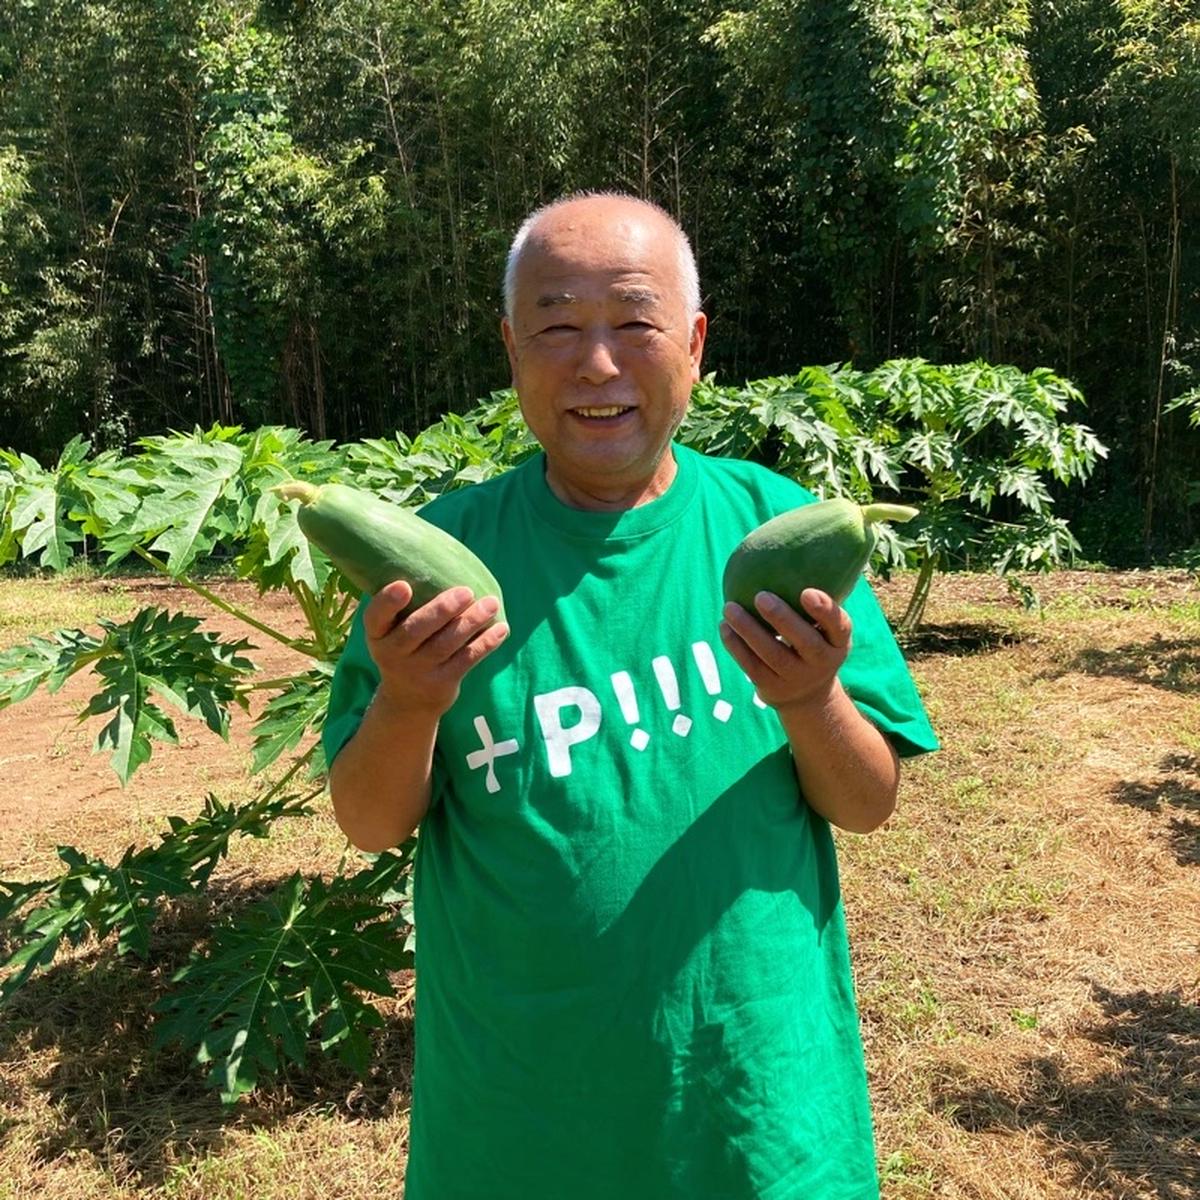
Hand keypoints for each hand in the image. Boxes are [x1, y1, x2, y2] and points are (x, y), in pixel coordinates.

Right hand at [364, 581, 508, 717]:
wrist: (408, 699)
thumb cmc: (404, 647)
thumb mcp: (392, 630)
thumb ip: (406, 605)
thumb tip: (436, 556)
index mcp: (377, 634)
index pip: (375, 617)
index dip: (388, 602)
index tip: (404, 585)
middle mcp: (392, 654)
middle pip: (416, 630)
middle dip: (442, 609)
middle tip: (466, 591)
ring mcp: (416, 672)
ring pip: (446, 645)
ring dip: (471, 622)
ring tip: (491, 603)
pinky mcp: (441, 684)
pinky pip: (466, 660)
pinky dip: (485, 643)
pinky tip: (501, 628)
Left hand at [719, 587, 850, 711]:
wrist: (808, 696)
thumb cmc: (814, 643)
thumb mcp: (826, 629)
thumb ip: (816, 602)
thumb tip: (797, 546)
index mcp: (839, 642)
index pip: (838, 626)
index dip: (824, 610)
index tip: (807, 591)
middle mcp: (822, 662)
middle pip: (804, 642)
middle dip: (782, 619)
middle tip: (761, 595)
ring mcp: (797, 678)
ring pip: (772, 655)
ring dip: (748, 630)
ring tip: (729, 608)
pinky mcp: (772, 688)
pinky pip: (752, 667)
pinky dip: (736, 646)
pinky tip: (724, 627)